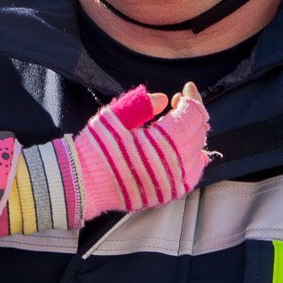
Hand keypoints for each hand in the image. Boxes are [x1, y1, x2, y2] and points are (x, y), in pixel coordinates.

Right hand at [75, 82, 209, 220]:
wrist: (83, 184)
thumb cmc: (96, 148)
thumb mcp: (115, 116)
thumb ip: (141, 103)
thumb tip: (164, 100)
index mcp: (160, 143)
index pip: (192, 115)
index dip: (192, 97)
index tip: (186, 87)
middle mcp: (172, 165)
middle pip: (199, 132)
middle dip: (192, 112)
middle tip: (178, 102)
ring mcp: (172, 183)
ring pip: (200, 152)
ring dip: (195, 134)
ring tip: (181, 122)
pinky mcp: (167, 194)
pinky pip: (193, 174)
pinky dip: (194, 157)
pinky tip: (185, 147)